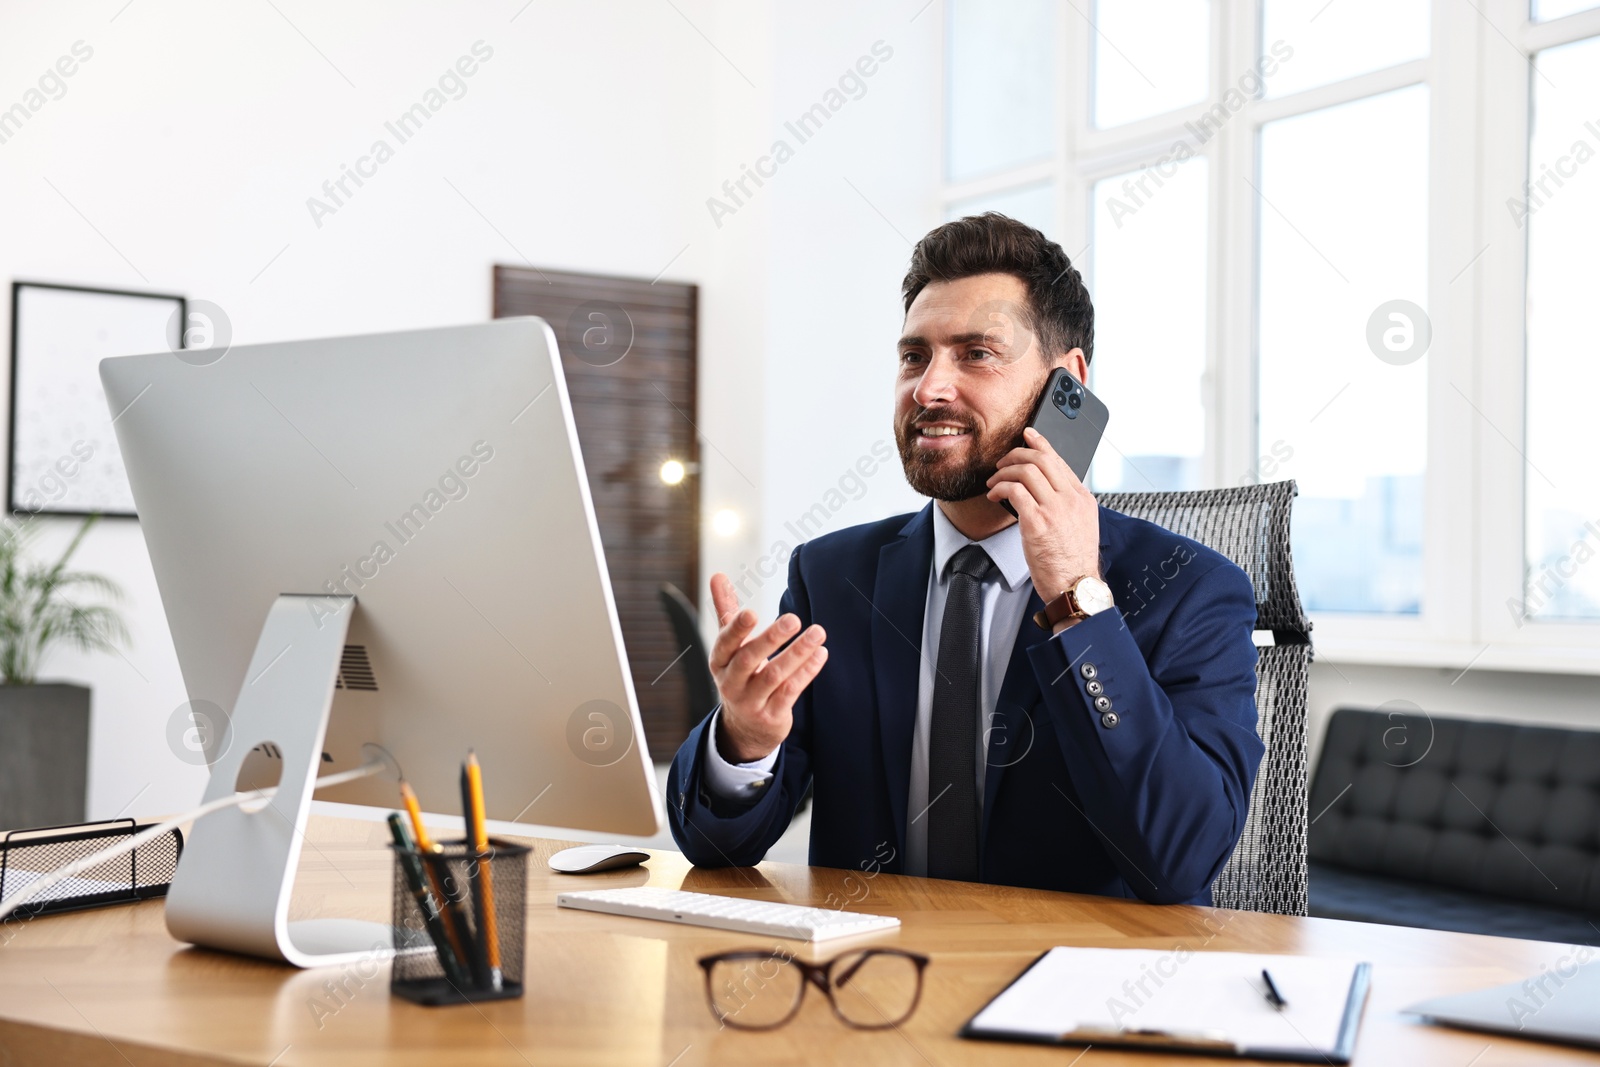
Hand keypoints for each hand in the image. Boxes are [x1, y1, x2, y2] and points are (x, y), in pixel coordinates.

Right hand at [707, 573, 827, 762]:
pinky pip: (790, 692)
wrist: (745, 727)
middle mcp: (731, 683)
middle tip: (794, 618)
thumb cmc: (740, 673)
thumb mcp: (729, 646)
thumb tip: (717, 575)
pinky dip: (807, 672)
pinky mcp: (771, 716)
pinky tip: (821, 653)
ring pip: (774, 676)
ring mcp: (751, 702)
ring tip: (818, 633)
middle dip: (771, 638)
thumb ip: (726, 610)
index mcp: (719, 662)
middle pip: (750, 659)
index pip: (724, 643)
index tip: (752, 612)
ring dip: (798, 653)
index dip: (737, 629)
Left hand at [986, 426, 1101, 603]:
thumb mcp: (1080, 525)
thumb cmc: (1073, 562)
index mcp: (1083, 498)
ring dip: (1004, 473)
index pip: (1060, 460)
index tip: (1028, 435)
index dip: (1041, 444)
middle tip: (1002, 463)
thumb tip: (1043, 490)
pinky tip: (993, 496)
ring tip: (994, 482)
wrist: (1076, 586)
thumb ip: (1065, 504)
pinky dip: (1000, 488)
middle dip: (1016, 455)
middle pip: (1042, 460)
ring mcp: (1056, 510)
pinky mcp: (1038, 522)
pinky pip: (1014, 491)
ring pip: (1026, 471)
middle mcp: (1071, 499)